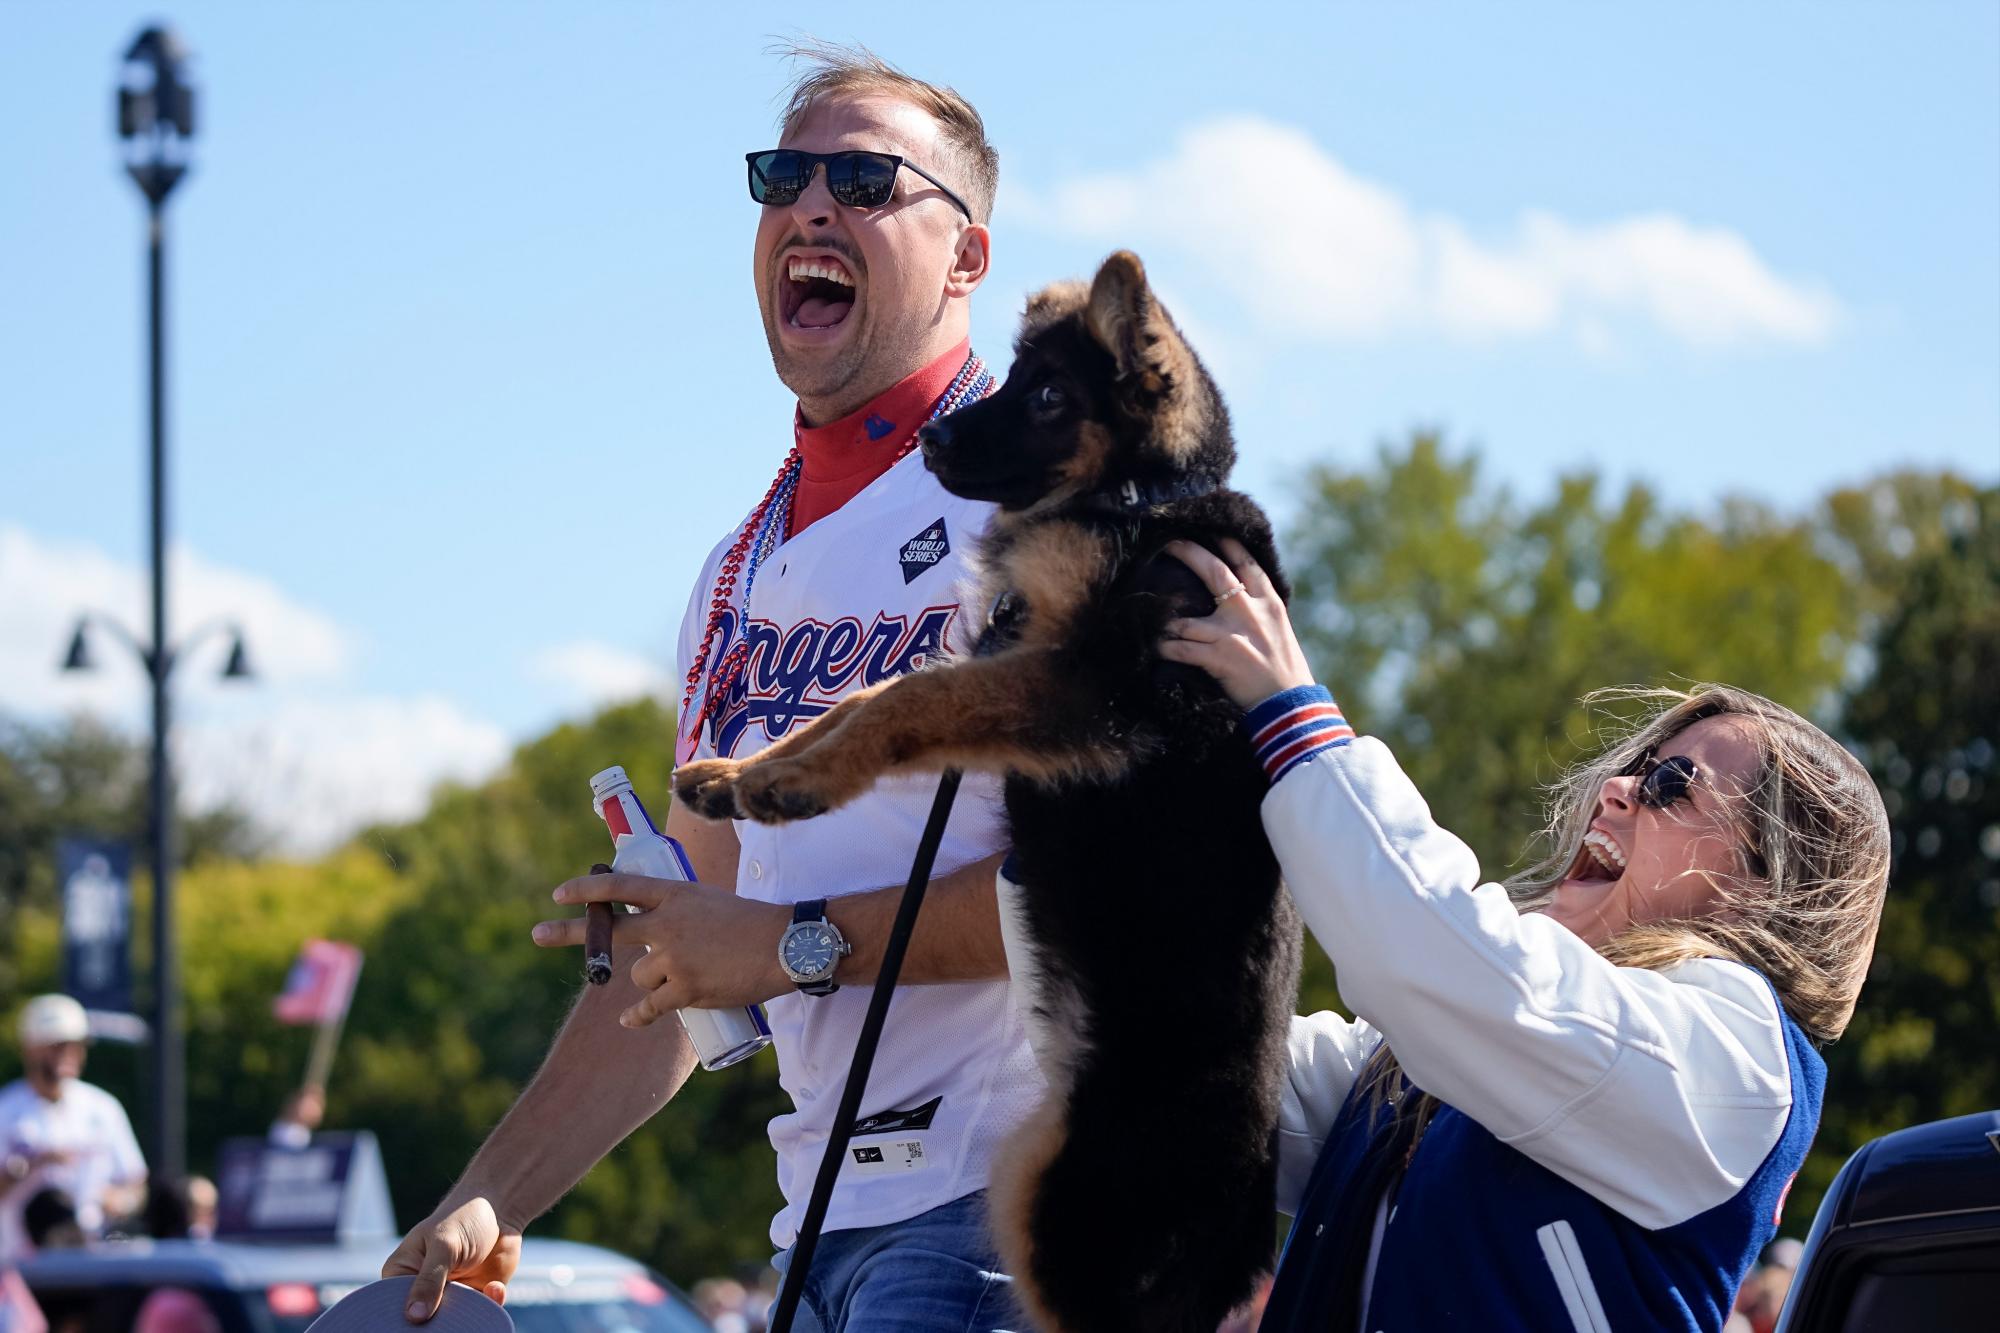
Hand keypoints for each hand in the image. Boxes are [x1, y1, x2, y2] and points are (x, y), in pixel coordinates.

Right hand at [381, 1196, 519, 1320]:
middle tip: (451, 1318)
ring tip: (476, 1300)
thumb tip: (413, 1316)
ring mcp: (451, 1296)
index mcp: (401, 1274)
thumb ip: (430, 1279)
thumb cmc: (462, 1219)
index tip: (420, 1322)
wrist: (499, 1211)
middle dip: (437, 1324)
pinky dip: (490, 1303)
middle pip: (422, 1321)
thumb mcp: (444, 1245)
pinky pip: (482, 1312)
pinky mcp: (477, 1297)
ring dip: (466, 1316)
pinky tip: (494, 1287)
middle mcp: (422, 1290)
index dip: (404, 1319)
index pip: (393, 1304)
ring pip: (453, 1321)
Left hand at [533, 874, 790, 1027]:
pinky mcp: (685, 990)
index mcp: (675, 894)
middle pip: (608, 931)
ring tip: (691, 975)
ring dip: (655, 981)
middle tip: (537, 933)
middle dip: (568, 933)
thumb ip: (677, 916)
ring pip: (640, 977)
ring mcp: (674, 959)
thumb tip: (650, 940)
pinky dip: (639, 1015)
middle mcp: (667, 924)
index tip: (560, 893)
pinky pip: (649, 1007)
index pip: (620, 887)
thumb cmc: (753, 922)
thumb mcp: (709, 902)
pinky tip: (630, 1020)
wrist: (786, 945)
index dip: (587, 890)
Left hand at [1158, 538, 1317, 709]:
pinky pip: (1180, 648)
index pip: (1247, 563)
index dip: (1228, 543)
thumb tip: (1239, 596)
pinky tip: (1156, 648)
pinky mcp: (1217, 657)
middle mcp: (1249, 611)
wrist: (1290, 705)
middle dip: (1189, 553)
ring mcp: (1231, 633)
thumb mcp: (1279, 630)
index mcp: (1268, 602)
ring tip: (1153, 620)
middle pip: (1214, 571)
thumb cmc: (1284, 670)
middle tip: (1170, 543)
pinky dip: (1165, 649)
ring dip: (1166, 622)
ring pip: (1185, 618)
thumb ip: (1259, 611)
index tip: (1211, 528)